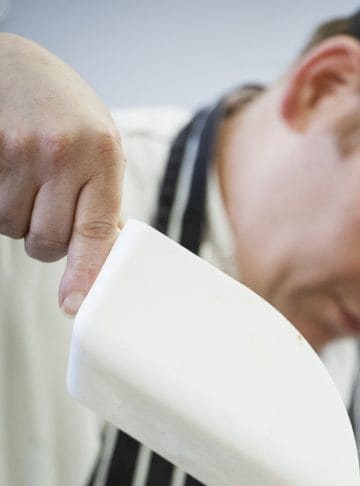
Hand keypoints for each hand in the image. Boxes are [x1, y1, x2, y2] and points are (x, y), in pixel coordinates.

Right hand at [0, 33, 124, 313]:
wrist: (18, 64)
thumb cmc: (66, 114)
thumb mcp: (101, 149)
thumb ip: (102, 202)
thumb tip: (107, 260)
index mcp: (102, 155)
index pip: (95, 232)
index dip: (84, 273)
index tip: (75, 304)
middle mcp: (62, 152)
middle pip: (47, 241)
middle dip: (45, 239)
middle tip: (48, 207)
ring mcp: (19, 149)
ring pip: (12, 228)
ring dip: (16, 219)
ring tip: (26, 182)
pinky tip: (8, 175)